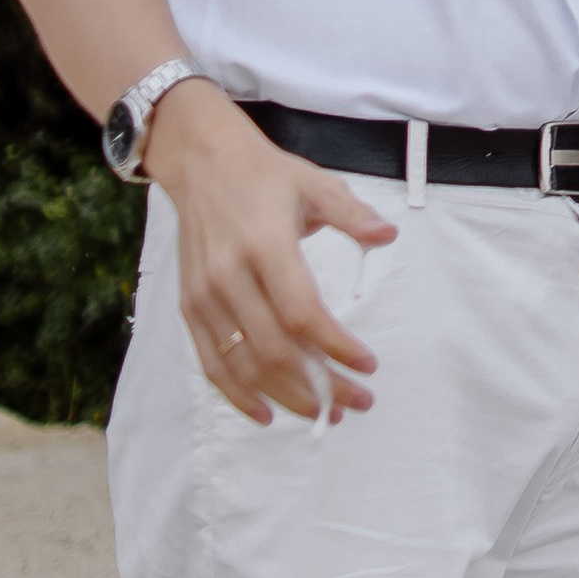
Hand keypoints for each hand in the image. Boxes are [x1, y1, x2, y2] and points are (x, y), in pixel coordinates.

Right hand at [144, 82, 395, 425]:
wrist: (202, 162)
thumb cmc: (264, 176)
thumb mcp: (314, 183)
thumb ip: (352, 214)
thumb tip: (387, 234)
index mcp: (264, 245)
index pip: (302, 314)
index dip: (335, 347)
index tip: (368, 365)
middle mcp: (229, 276)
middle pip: (276, 350)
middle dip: (320, 384)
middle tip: (357, 401)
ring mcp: (205, 297)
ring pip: (244, 365)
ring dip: (285, 397)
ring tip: (325, 412)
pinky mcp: (191, 308)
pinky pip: (212, 363)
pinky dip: (237, 395)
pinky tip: (266, 414)